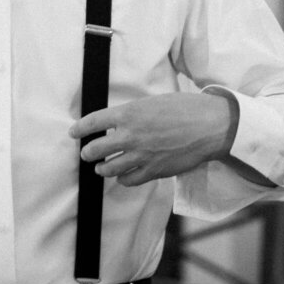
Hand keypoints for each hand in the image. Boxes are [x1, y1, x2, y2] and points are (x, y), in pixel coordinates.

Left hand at [68, 93, 236, 186]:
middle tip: (86, 154)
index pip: (92, 122)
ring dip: (101, 168)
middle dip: (87, 153)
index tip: (73, 133)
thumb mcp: (150, 103)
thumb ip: (131, 114)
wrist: (210, 126)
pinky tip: (122, 176)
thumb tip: (118, 122)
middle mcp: (130, 135)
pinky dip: (122, 179)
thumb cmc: (184, 109)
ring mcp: (141, 155)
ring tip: (100, 167)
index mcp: (127, 113)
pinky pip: (129, 180)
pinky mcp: (154, 171)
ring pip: (108, 169)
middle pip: (95, 149)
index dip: (79, 129)